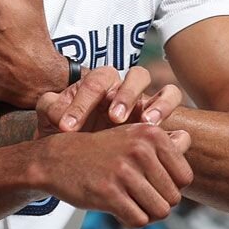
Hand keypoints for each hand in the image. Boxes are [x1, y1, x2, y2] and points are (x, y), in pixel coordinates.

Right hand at [36, 123, 193, 227]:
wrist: (56, 160)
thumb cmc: (101, 151)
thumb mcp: (131, 136)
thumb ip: (163, 140)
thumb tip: (188, 138)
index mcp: (151, 134)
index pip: (185, 178)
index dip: (170, 186)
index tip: (150, 183)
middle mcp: (140, 150)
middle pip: (174, 198)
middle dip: (157, 202)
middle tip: (136, 195)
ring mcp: (124, 172)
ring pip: (160, 212)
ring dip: (145, 213)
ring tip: (129, 202)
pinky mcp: (109, 193)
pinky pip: (139, 220)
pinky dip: (130, 220)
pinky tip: (117, 208)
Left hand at [37, 65, 185, 135]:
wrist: (78, 151)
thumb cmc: (65, 128)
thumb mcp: (51, 118)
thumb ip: (51, 109)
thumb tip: (61, 116)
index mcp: (99, 82)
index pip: (95, 81)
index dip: (82, 102)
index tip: (67, 127)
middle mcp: (127, 90)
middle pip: (138, 77)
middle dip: (127, 96)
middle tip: (114, 119)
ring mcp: (147, 108)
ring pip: (166, 92)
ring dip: (160, 105)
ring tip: (147, 124)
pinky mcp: (160, 129)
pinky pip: (177, 124)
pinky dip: (175, 128)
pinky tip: (165, 141)